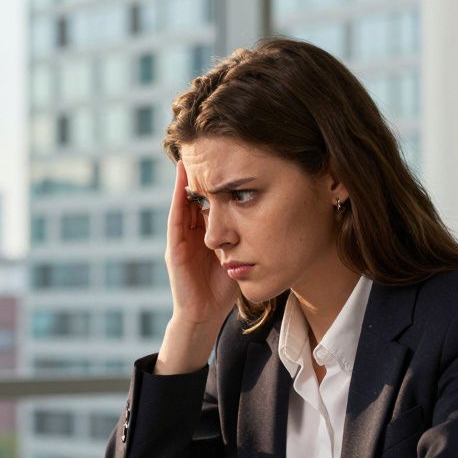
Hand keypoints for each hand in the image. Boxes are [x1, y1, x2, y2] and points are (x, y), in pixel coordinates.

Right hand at [155, 160, 239, 373]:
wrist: (204, 317)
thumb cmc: (224, 290)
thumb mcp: (242, 255)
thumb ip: (251, 237)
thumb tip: (282, 216)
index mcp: (208, 232)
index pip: (211, 197)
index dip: (218, 175)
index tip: (229, 151)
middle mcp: (192, 230)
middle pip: (197, 192)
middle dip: (202, 169)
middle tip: (209, 140)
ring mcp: (181, 238)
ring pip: (185, 199)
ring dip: (188, 175)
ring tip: (194, 148)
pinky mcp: (175, 247)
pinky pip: (177, 215)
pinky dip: (179, 195)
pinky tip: (185, 176)